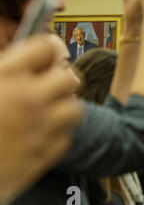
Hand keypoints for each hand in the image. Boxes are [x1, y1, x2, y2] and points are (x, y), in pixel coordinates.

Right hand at [0, 35, 81, 202]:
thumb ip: (4, 70)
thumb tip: (24, 62)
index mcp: (5, 76)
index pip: (45, 48)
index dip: (46, 49)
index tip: (46, 54)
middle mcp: (28, 100)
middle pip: (69, 77)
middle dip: (60, 78)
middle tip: (51, 84)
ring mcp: (39, 129)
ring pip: (74, 109)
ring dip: (62, 108)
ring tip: (47, 112)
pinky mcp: (43, 156)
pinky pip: (64, 139)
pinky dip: (55, 136)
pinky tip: (39, 136)